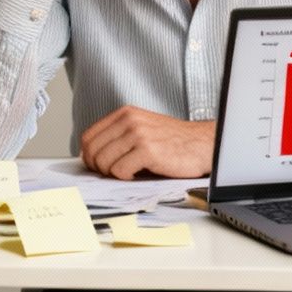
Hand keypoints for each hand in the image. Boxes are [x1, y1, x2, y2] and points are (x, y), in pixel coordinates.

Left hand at [80, 106, 216, 179]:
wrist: (204, 144)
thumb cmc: (175, 142)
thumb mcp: (143, 129)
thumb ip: (119, 136)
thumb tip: (93, 157)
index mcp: (126, 113)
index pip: (88, 138)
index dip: (90, 156)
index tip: (100, 165)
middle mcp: (130, 120)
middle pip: (92, 152)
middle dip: (100, 168)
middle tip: (116, 172)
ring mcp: (138, 134)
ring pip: (104, 163)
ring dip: (114, 174)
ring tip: (132, 172)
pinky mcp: (147, 150)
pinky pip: (120, 171)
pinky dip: (127, 178)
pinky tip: (141, 173)